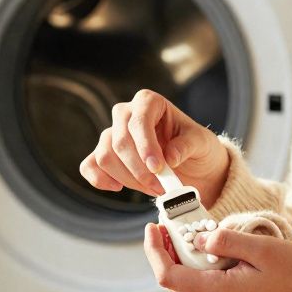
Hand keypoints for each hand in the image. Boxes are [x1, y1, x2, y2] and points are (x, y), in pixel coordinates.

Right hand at [80, 89, 228, 204]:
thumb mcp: (202, 143)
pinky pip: (90, 165)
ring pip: (105, 156)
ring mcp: (112, 134)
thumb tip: (170, 157)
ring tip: (153, 188)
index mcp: (149, 102)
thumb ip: (187, 146)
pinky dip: (99, 180)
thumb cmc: (196, 147)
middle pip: (119, 141)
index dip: (145, 146)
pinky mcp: (105, 154)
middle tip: (160, 187)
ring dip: (128, 179)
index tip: (157, 168)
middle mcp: (126, 114)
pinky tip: (118, 187)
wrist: (193, 165)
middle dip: (138, 170)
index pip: (139, 121)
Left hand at [143, 223, 291, 291]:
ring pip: (189, 285)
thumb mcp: (262, 249)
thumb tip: (197, 238)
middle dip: (167, 252)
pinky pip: (206, 289)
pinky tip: (210, 250)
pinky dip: (200, 268)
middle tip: (170, 224)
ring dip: (184, 260)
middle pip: (176, 281)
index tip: (153, 228)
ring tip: (191, 233)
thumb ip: (225, 241)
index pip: (169, 276)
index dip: (154, 252)